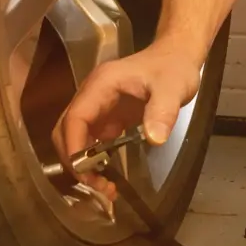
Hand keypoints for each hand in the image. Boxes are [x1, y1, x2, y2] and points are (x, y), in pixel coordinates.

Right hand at [52, 42, 202, 196]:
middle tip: (97, 186)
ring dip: (83, 163)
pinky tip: (108, 176)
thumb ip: (163, 111)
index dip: (74, 146)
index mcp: (101, 85)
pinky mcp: (107, 117)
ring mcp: (99, 107)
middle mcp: (93, 95)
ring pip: (76, 138)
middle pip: (67, 130)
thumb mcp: (173, 88)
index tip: (85, 173)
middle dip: (75, 160)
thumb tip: (154, 140)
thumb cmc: (174, 68)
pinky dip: (94, 160)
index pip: (75, 117)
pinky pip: (91, 141)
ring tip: (105, 188)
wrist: (178, 56)